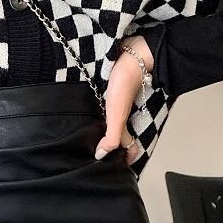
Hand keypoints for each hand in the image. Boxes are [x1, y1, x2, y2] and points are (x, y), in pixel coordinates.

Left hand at [95, 38, 153, 166]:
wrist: (132, 53)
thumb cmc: (126, 82)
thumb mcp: (117, 115)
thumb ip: (113, 137)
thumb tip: (102, 155)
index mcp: (123, 122)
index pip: (127, 147)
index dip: (124, 159)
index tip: (115, 169)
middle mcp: (120, 113)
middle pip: (118, 135)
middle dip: (109, 146)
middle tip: (97, 155)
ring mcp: (117, 101)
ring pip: (111, 120)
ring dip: (102, 128)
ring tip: (89, 138)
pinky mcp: (111, 88)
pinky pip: (105, 103)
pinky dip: (99, 110)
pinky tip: (90, 111)